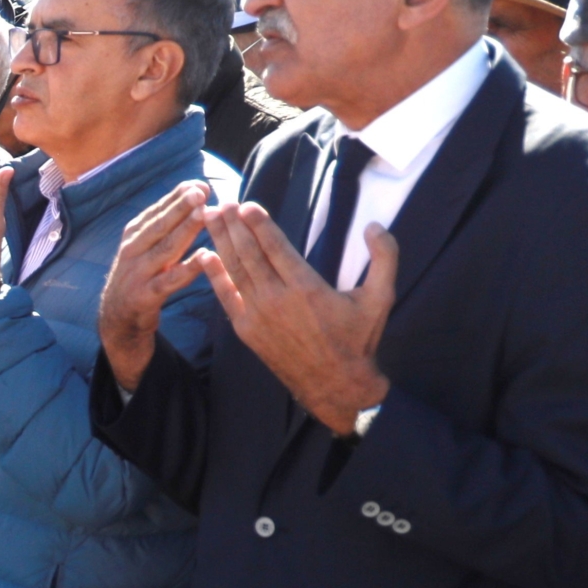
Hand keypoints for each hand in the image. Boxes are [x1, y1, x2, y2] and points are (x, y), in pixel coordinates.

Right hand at [98, 182, 212, 392]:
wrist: (117, 317)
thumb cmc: (140, 274)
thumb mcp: (144, 245)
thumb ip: (165, 222)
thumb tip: (194, 189)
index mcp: (134, 235)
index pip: (157, 210)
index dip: (177, 196)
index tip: (198, 183)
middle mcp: (132, 250)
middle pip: (160, 225)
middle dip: (180, 207)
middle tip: (200, 192)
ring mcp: (137, 273)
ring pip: (165, 248)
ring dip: (185, 230)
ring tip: (203, 215)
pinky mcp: (145, 296)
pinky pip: (169, 281)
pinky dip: (187, 269)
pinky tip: (204, 258)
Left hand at [197, 201, 394, 436]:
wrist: (335, 385)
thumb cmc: (358, 338)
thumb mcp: (381, 297)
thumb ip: (384, 258)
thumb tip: (375, 226)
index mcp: (306, 287)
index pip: (275, 248)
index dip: (258, 224)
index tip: (245, 205)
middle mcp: (276, 299)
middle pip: (248, 254)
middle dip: (232, 226)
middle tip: (220, 202)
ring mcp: (257, 315)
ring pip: (234, 271)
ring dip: (220, 242)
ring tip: (209, 218)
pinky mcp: (246, 329)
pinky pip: (226, 297)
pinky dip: (214, 275)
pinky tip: (204, 255)